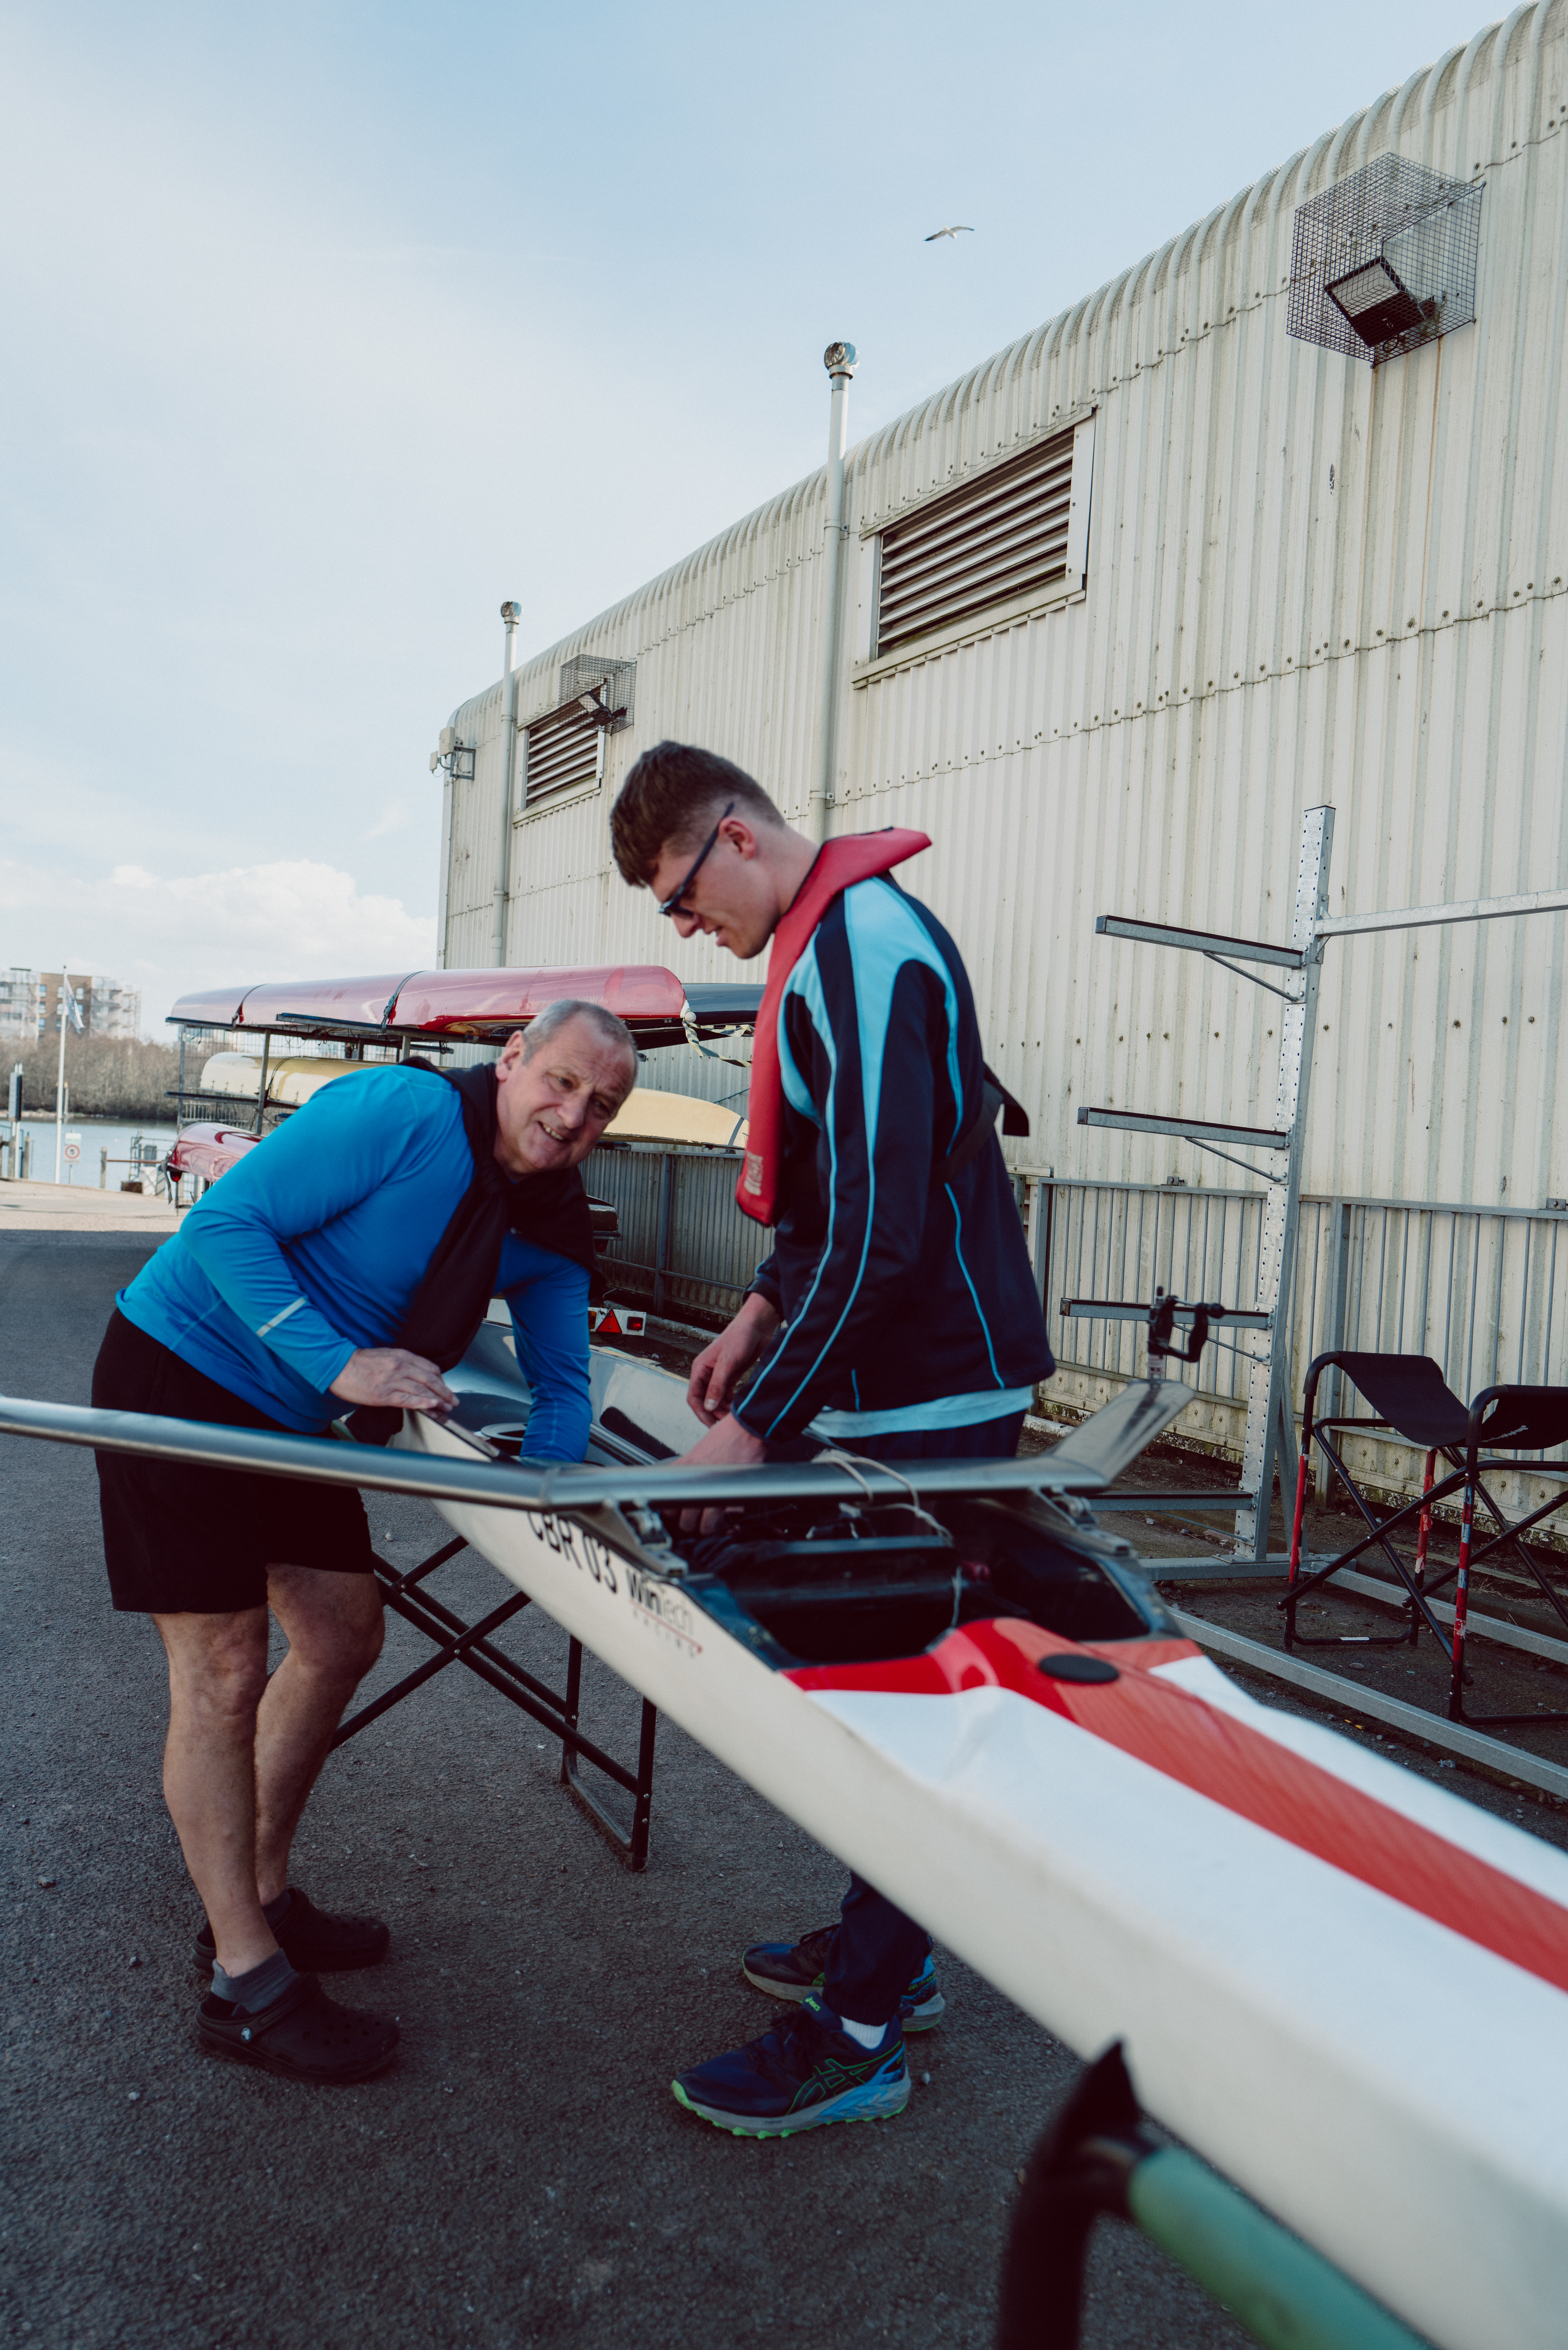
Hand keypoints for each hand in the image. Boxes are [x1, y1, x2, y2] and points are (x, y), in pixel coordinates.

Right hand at [329, 1348, 456, 1418]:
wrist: (337, 1366)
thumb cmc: (359, 1362)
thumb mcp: (385, 1355)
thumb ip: (402, 1363)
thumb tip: (417, 1374)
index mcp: (401, 1356)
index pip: (429, 1367)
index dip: (441, 1379)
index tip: (445, 1387)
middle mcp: (399, 1367)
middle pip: (430, 1379)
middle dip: (445, 1391)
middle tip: (453, 1400)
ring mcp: (392, 1381)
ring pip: (422, 1390)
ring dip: (438, 1400)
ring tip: (446, 1407)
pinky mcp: (383, 1395)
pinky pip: (407, 1399)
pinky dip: (422, 1403)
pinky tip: (432, 1406)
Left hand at [674, 1411, 767, 1535]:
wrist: (747, 1430)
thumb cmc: (725, 1436)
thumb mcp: (696, 1450)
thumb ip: (686, 1469)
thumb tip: (678, 1483)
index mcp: (686, 1472)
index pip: (670, 1506)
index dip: (672, 1513)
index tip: (676, 1512)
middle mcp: (700, 1485)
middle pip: (686, 1522)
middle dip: (689, 1523)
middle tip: (693, 1518)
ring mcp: (718, 1493)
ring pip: (706, 1527)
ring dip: (707, 1527)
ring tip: (709, 1521)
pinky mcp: (736, 1496)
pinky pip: (728, 1521)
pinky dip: (727, 1524)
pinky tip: (726, 1519)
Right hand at [686, 1294, 779, 1426]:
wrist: (759, 1324)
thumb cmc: (740, 1336)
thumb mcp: (728, 1362)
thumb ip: (717, 1385)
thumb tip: (708, 1407)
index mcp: (700, 1368)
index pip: (694, 1397)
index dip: (701, 1413)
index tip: (712, 1425)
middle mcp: (708, 1373)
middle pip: (705, 1401)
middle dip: (714, 1413)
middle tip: (726, 1424)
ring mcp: (720, 1375)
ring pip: (717, 1399)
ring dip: (723, 1409)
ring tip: (734, 1418)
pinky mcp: (732, 1375)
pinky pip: (728, 1394)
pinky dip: (732, 1402)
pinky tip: (739, 1407)